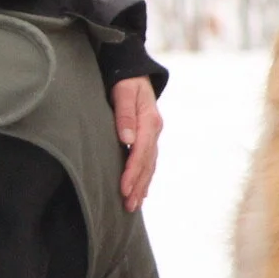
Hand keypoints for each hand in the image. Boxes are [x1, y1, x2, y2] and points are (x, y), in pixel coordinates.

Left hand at [112, 78, 161, 212]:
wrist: (135, 72)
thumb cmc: (125, 81)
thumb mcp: (123, 92)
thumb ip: (124, 115)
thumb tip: (126, 139)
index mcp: (150, 121)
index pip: (141, 152)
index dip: (133, 171)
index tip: (124, 188)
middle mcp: (154, 130)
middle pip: (148, 163)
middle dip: (138, 185)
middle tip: (128, 205)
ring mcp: (154, 135)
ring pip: (150, 165)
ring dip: (142, 186)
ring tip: (133, 205)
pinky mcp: (149, 138)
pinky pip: (149, 161)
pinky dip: (145, 177)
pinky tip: (141, 191)